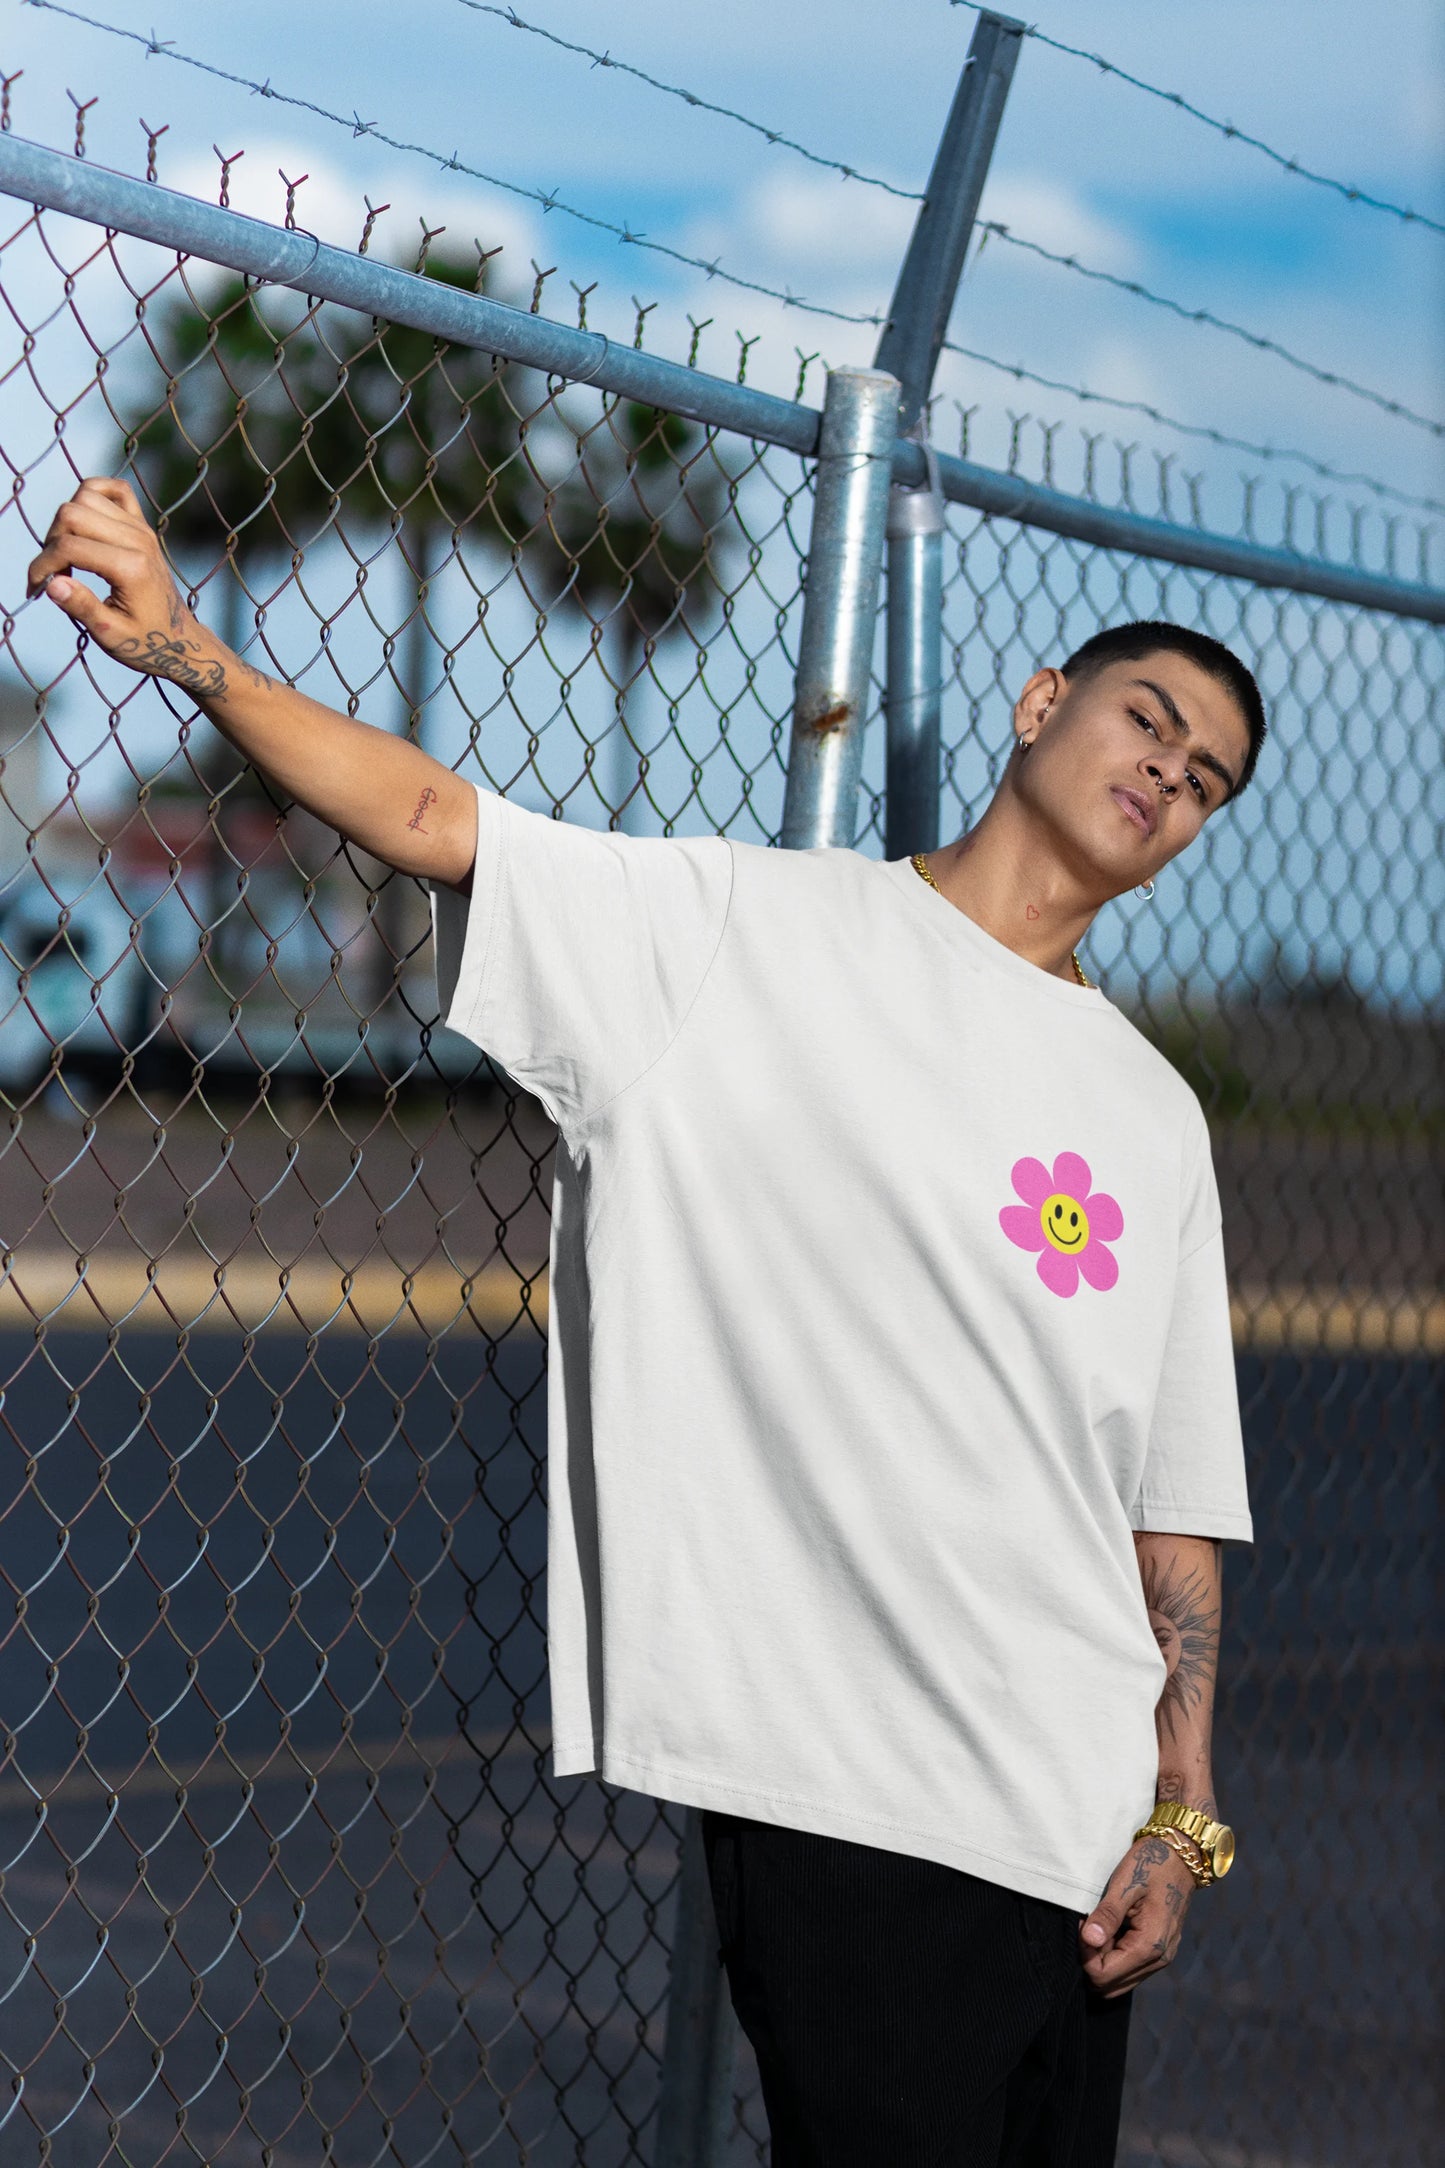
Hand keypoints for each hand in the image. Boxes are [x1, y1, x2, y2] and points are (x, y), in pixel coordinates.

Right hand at [27, 477, 231, 693]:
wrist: (179, 639)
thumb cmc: (145, 642)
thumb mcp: (111, 635)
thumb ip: (82, 607)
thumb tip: (51, 583)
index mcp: (131, 568)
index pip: (69, 546)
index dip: (42, 565)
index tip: (36, 589)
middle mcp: (138, 540)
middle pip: (71, 512)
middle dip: (50, 542)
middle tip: (55, 573)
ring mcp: (142, 528)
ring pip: (86, 495)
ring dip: (65, 521)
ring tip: (67, 554)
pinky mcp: (142, 524)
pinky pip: (115, 489)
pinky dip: (93, 494)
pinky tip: (85, 521)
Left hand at [1077, 1834, 1195, 1997]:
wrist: (1181, 1856)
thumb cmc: (1151, 1864)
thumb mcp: (1125, 1883)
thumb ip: (1107, 1914)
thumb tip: (1087, 1940)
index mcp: (1150, 1945)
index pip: (1104, 1975)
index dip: (1085, 1955)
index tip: (1083, 1925)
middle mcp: (1159, 1959)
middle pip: (1111, 1986)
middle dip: (1092, 1960)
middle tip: (1089, 1926)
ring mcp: (1162, 1958)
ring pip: (1120, 1981)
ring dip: (1104, 1959)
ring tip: (1101, 1925)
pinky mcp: (1161, 1952)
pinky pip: (1131, 1969)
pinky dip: (1116, 1956)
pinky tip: (1112, 1930)